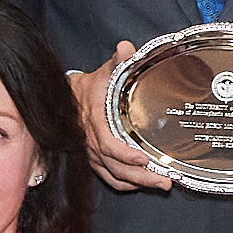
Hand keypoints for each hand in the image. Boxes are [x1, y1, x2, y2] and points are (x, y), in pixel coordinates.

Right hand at [75, 57, 175, 192]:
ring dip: (138, 183)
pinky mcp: (95, 160)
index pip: (109, 145)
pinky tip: (141, 184)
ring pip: (114, 176)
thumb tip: (126, 48)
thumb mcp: (104, 72)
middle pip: (116, 168)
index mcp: (95, 123)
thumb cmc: (90, 86)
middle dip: (141, 177)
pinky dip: (125, 184)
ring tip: (160, 185)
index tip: (144, 159)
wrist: (67, 98)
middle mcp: (92, 143)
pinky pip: (109, 178)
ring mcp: (92, 154)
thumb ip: (118, 61)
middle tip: (164, 182)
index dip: (126, 155)